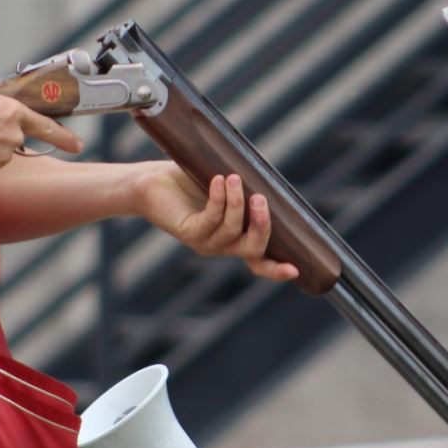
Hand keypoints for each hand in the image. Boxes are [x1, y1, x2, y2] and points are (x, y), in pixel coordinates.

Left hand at [134, 164, 295, 282]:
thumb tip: (268, 178)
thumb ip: (246, 188)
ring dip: (236, 203)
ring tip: (234, 178)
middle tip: (261, 198)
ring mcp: (204, 242)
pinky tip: (218, 180)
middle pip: (252, 248)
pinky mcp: (188, 232)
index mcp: (236, 239)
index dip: (277, 270)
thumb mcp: (226, 186)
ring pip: (231, 230)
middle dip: (261, 225)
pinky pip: (209, 220)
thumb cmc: (191, 181)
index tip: (295, 269)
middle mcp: (222, 246)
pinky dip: (218, 199)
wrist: (152, 182)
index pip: (260, 262)